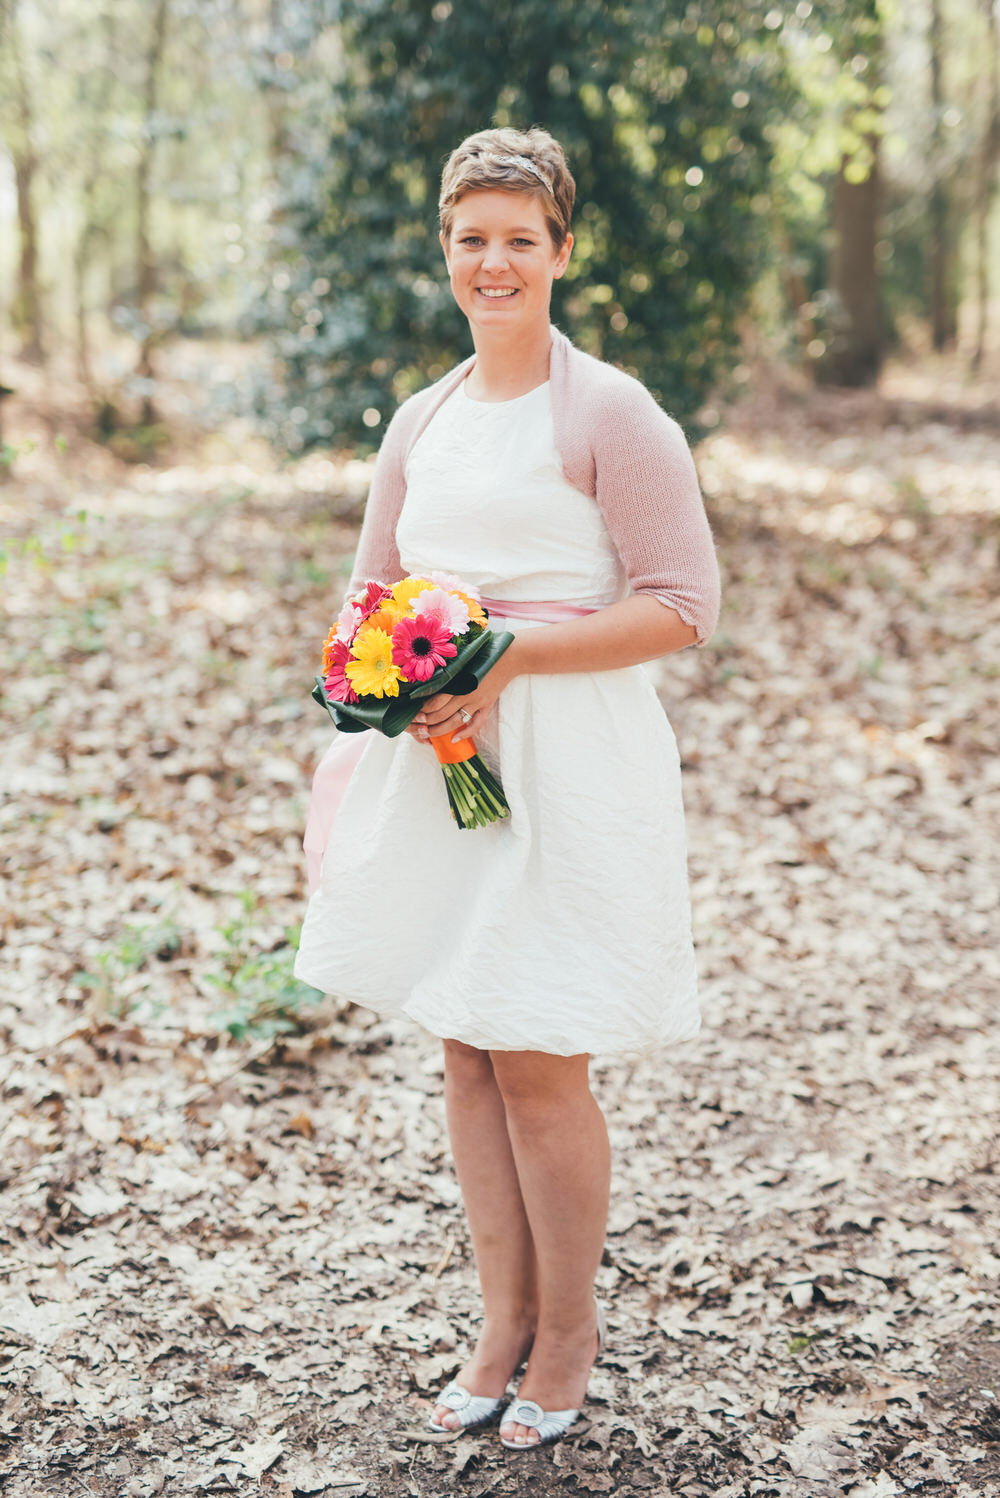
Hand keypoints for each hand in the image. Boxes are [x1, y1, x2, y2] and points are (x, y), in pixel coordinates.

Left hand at [406, 645, 520, 743]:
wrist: (508, 657)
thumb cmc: (482, 653)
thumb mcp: (461, 659)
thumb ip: (447, 670)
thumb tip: (426, 678)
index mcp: (458, 681)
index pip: (436, 701)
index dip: (423, 710)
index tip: (413, 713)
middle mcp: (466, 693)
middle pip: (442, 714)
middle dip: (427, 722)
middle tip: (417, 726)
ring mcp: (477, 702)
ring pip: (455, 722)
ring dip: (440, 730)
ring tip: (428, 734)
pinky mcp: (487, 706)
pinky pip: (476, 724)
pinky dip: (465, 734)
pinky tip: (453, 739)